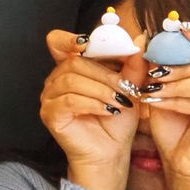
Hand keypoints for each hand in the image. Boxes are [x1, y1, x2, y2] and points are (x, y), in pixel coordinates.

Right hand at [41, 29, 148, 189]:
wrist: (111, 152)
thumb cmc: (117, 119)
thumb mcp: (130, 87)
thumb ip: (133, 63)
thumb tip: (140, 37)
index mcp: (71, 67)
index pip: (58, 42)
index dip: (69, 38)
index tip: (89, 42)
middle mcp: (55, 80)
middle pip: (74, 62)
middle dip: (104, 74)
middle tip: (126, 88)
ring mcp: (49, 97)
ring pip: (72, 80)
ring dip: (101, 90)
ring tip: (120, 103)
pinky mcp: (50, 114)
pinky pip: (69, 100)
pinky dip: (92, 103)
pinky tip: (109, 111)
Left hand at [142, 27, 189, 189]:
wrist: (184, 168)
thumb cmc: (175, 132)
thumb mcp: (163, 95)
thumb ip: (159, 71)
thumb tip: (144, 43)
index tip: (169, 28)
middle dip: (174, 63)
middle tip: (149, 66)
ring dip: (173, 82)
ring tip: (149, 86)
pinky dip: (173, 101)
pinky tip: (153, 103)